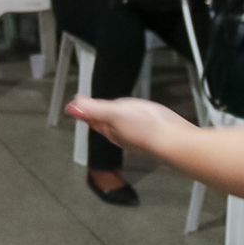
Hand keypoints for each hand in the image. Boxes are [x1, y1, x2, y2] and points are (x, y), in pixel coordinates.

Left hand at [66, 96, 192, 155]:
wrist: (173, 141)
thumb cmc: (145, 125)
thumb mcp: (115, 112)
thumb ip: (94, 109)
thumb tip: (70, 108)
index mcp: (110, 129)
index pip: (93, 119)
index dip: (85, 110)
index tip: (77, 103)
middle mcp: (120, 136)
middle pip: (104, 125)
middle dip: (97, 116)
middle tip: (91, 106)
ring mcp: (136, 137)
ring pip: (120, 126)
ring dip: (114, 119)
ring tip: (111, 112)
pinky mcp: (150, 136)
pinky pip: (135, 126)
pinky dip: (131, 121)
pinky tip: (136, 119)